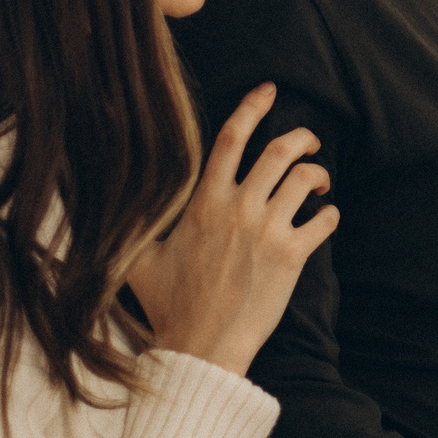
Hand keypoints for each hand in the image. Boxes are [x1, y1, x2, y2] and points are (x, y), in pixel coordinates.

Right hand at [125, 83, 337, 376]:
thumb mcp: (140, 260)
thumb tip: (107, 212)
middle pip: (279, 150)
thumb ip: (135, 229)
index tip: (269, 90)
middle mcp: (238, 209)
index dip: (252, 107)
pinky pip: (324, 221)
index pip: (230, 138)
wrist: (202, 347)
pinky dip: (330, 213)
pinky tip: (326, 217)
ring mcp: (267, 231)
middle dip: (301, 136)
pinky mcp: (291, 257)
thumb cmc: (169, 307)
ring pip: (305, 180)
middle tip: (308, 140)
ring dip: (318, 174)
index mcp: (203, 203)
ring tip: (319, 182)